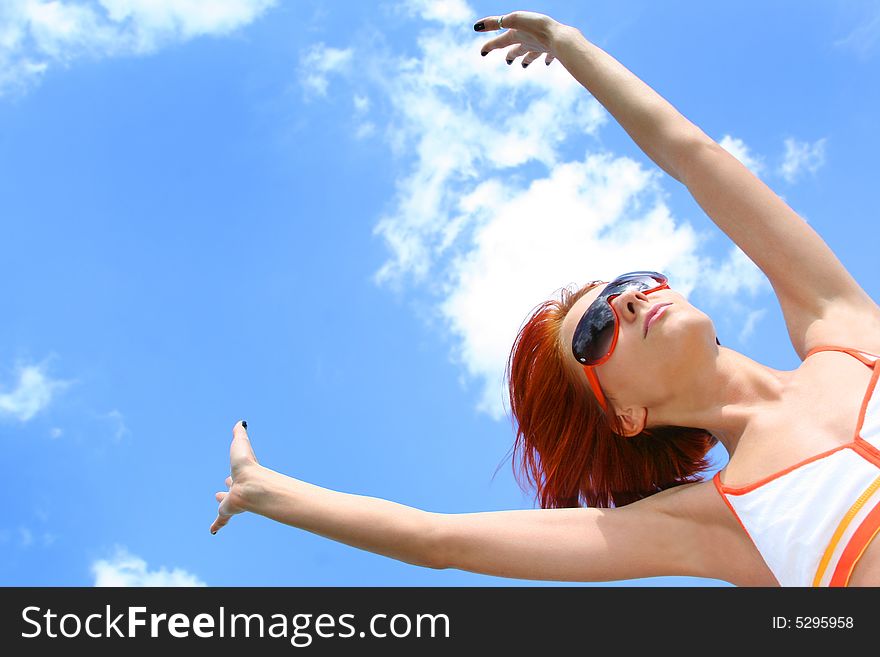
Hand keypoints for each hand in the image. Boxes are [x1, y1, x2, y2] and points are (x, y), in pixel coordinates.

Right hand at [210, 420, 260, 534]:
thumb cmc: (247, 465)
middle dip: (226, 490)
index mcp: (240, 475)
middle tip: (220, 493)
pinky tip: (213, 531)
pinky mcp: (228, 511)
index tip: (227, 477)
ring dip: (223, 505)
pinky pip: (221, 520)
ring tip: (219, 503)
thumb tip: (241, 422)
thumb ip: (240, 433)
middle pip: (231, 490)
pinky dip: (217, 524)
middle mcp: (237, 488)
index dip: (231, 476)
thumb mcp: (241, 444)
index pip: (234, 476)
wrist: (251, 485)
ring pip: (226, 505)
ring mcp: (233, 500)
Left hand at [474, 11, 567, 66]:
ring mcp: (540, 48)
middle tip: (507, 61)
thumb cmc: (536, 27)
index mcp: (517, 38)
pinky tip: (548, 62)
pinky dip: (547, 58)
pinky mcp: (552, 49)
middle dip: (511, 56)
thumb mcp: (513, 20)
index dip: (489, 46)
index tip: (482, 52)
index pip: (499, 43)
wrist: (559, 39)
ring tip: (524, 65)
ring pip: (531, 55)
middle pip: (516, 51)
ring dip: (527, 59)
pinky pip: (549, 55)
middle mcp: (527, 44)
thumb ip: (495, 22)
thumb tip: (476, 26)